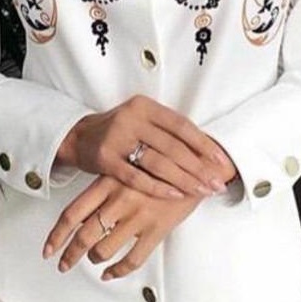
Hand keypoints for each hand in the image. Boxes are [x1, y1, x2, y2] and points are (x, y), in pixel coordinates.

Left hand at [43, 175, 201, 279]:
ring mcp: (138, 215)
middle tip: (63, 265)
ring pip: (104, 249)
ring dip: (94, 259)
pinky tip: (110, 273)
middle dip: (70, 255)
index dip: (56, 236)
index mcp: (107, 182)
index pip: (72, 213)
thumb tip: (79, 216)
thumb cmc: (157, 166)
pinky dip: (117, 271)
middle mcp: (119, 199)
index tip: (47, 251)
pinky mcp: (157, 229)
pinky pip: (132, 259)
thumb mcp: (125, 169)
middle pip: (84, 235)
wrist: (195, 166)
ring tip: (94, 260)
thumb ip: (104, 189)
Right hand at [56, 94, 233, 200]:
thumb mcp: (142, 119)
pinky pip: (137, 178)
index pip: (181, 125)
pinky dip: (158, 188)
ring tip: (202, 191)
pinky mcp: (106, 160)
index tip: (221, 160)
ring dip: (184, 180)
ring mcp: (117, 139)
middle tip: (216, 183)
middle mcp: (131, 119)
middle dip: (198, 167)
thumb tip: (208, 151)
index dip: (203, 143)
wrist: (79, 137)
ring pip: (158, 162)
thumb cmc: (120, 130)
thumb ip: (168, 130)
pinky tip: (176, 195)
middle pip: (173, 146)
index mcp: (145, 106)